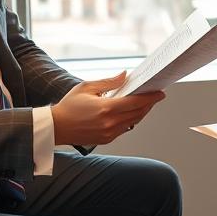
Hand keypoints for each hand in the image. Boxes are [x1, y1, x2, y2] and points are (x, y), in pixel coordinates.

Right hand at [50, 72, 165, 145]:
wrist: (56, 127)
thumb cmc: (68, 106)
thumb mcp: (87, 87)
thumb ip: (109, 82)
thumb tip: (125, 75)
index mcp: (106, 109)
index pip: (136, 102)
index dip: (150, 98)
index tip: (160, 93)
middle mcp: (109, 123)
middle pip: (138, 113)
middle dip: (149, 104)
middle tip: (155, 96)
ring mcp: (108, 133)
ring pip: (133, 122)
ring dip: (141, 112)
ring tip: (146, 103)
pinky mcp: (106, 140)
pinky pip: (124, 129)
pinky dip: (131, 120)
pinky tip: (132, 112)